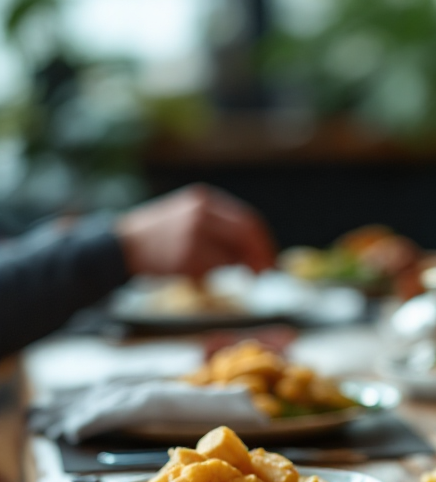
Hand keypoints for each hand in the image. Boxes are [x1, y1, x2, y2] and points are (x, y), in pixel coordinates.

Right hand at [116, 185, 276, 277]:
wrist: (120, 246)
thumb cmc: (159, 238)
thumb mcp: (189, 219)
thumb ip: (220, 229)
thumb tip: (257, 252)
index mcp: (204, 201)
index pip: (248, 221)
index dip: (263, 243)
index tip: (269, 260)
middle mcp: (201, 213)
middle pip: (247, 235)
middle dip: (260, 257)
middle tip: (263, 274)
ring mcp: (193, 234)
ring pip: (231, 257)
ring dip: (229, 270)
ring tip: (209, 271)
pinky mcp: (186, 256)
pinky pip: (212, 273)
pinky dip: (208, 279)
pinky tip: (192, 277)